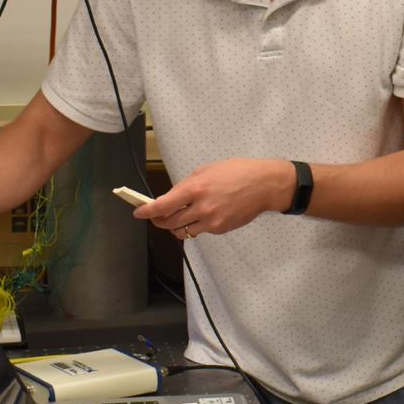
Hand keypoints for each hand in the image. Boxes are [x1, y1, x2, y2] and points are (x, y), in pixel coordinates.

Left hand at [136, 158, 289, 240]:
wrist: (263, 185)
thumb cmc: (237, 172)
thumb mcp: (206, 170)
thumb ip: (186, 186)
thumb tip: (170, 198)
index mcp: (195, 188)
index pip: (163, 206)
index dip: (147, 211)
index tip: (139, 213)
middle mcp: (201, 207)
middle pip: (169, 223)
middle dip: (158, 221)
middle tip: (156, 217)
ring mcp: (212, 221)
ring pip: (182, 232)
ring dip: (175, 227)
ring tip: (178, 218)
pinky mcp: (220, 229)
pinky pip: (200, 231)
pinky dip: (196, 225)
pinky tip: (204, 215)